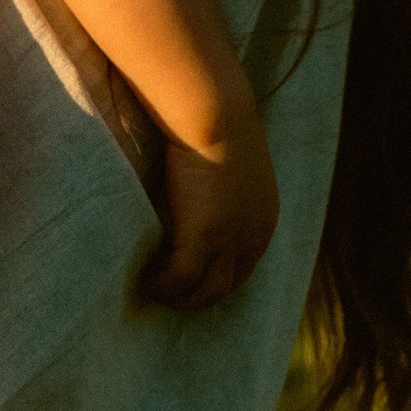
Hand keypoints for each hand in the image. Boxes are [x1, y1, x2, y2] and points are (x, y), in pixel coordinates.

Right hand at [146, 118, 281, 310]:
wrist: (214, 113)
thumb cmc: (218, 119)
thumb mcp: (233, 155)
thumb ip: (224, 177)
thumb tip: (203, 180)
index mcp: (264, 216)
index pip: (246, 263)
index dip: (220, 275)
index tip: (196, 279)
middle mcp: (253, 236)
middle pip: (228, 284)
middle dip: (201, 295)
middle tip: (173, 296)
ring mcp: (230, 241)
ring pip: (206, 291)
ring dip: (181, 298)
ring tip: (156, 294)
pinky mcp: (203, 240)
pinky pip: (180, 280)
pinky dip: (163, 287)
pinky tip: (147, 284)